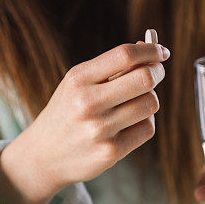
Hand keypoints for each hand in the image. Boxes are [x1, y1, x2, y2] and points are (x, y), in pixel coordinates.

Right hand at [0, 39, 169, 203]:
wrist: (43, 155)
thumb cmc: (69, 111)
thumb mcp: (80, 82)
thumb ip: (114, 66)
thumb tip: (152, 48)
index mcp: (78, 79)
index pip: (125, 55)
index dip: (151, 50)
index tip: (161, 52)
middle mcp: (87, 103)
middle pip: (145, 78)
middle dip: (158, 71)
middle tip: (157, 72)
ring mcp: (99, 129)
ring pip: (150, 103)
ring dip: (149, 99)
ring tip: (134, 102)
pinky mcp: (110, 152)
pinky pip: (147, 128)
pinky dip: (144, 122)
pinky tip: (128, 123)